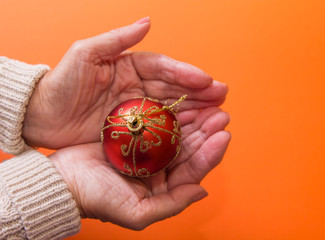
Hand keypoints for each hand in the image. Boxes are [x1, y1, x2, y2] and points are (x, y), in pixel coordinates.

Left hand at [22, 17, 227, 148]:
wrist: (42, 116)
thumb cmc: (61, 82)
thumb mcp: (85, 53)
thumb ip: (117, 38)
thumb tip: (148, 22)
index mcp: (130, 65)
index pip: (164, 67)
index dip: (186, 73)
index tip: (207, 80)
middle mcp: (138, 86)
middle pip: (174, 88)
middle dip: (199, 92)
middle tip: (222, 97)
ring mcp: (138, 109)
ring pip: (172, 108)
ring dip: (195, 110)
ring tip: (217, 114)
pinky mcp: (134, 130)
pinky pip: (160, 128)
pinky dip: (179, 129)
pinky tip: (195, 131)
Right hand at [49, 107, 229, 229]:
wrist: (64, 181)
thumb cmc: (97, 199)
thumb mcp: (136, 213)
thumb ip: (172, 204)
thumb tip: (203, 190)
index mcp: (164, 188)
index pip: (194, 170)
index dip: (211, 153)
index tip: (224, 134)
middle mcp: (160, 169)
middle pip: (191, 150)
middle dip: (207, 132)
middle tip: (220, 113)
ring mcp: (148, 152)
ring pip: (178, 135)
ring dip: (194, 121)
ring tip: (209, 106)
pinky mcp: (136, 136)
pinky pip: (158, 124)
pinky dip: (171, 114)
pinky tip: (181, 104)